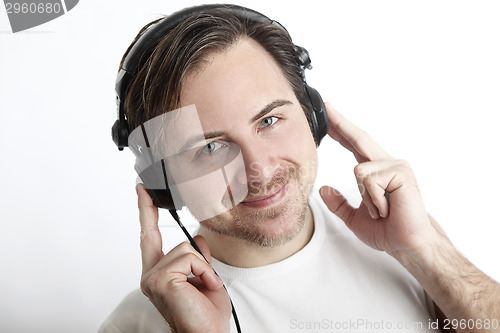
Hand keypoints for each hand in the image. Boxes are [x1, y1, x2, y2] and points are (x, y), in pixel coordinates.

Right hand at [137, 184, 230, 332]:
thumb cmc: (206, 314)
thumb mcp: (206, 279)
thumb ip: (198, 259)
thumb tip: (197, 240)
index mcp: (158, 274)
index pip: (149, 236)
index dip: (146, 211)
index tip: (143, 190)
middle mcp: (150, 275)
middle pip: (175, 242)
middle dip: (193, 256)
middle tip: (199, 282)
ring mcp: (152, 278)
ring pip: (186, 249)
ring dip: (203, 267)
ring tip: (204, 288)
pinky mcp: (160, 279)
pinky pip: (190, 258)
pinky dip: (203, 271)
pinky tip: (202, 287)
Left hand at [319, 104, 438, 255]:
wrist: (406, 244)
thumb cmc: (387, 231)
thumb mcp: (353, 217)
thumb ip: (338, 204)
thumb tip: (323, 190)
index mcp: (374, 171)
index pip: (354, 145)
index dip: (341, 130)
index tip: (328, 116)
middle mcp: (385, 164)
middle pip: (359, 138)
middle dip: (340, 122)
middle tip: (326, 105)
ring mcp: (395, 166)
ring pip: (358, 169)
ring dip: (365, 197)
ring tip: (381, 209)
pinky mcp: (401, 172)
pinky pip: (370, 179)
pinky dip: (373, 199)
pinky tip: (387, 208)